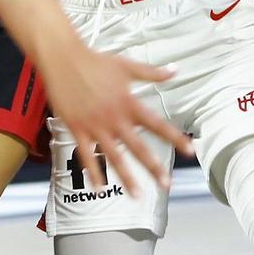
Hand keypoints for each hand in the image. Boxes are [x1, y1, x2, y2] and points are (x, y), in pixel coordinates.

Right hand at [34, 36, 191, 197]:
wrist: (63, 59)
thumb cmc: (96, 61)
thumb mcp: (127, 66)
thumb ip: (152, 73)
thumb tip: (175, 70)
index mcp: (128, 102)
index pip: (157, 124)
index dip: (174, 137)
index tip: (189, 151)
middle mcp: (114, 117)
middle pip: (138, 147)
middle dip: (154, 167)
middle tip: (167, 184)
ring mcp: (95, 126)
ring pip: (114, 157)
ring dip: (127, 177)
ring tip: (138, 195)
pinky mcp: (77, 129)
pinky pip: (86, 156)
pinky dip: (94, 174)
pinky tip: (100, 189)